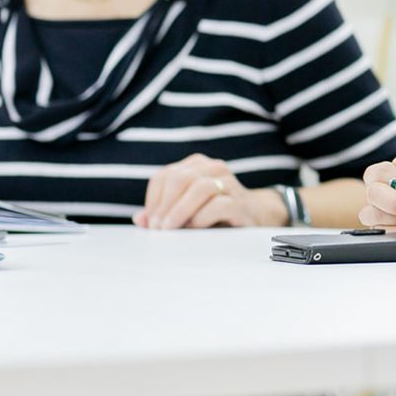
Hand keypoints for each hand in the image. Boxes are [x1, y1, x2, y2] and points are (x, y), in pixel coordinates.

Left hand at [133, 153, 282, 228]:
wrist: (255, 218)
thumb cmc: (214, 215)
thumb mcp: (185, 211)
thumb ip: (163, 213)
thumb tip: (140, 219)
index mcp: (196, 166)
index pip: (164, 176)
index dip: (152, 200)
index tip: (149, 223)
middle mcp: (213, 168)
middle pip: (179, 178)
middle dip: (163, 206)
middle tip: (157, 229)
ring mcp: (229, 183)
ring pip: (200, 187)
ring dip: (179, 210)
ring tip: (169, 229)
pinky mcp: (240, 202)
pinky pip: (218, 205)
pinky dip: (200, 218)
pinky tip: (194, 229)